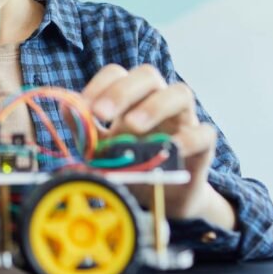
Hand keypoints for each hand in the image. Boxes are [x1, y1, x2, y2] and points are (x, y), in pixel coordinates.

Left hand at [81, 64, 234, 228]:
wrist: (162, 199)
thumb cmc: (132, 165)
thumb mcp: (102, 149)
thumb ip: (86, 131)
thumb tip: (67, 109)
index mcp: (131, 98)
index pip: (117, 74)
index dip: (100, 85)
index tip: (84, 108)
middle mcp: (158, 101)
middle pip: (148, 75)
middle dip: (122, 91)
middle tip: (102, 115)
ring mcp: (183, 120)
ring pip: (180, 93)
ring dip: (154, 106)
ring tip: (132, 127)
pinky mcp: (204, 146)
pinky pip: (204, 133)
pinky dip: (189, 138)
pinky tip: (170, 149)